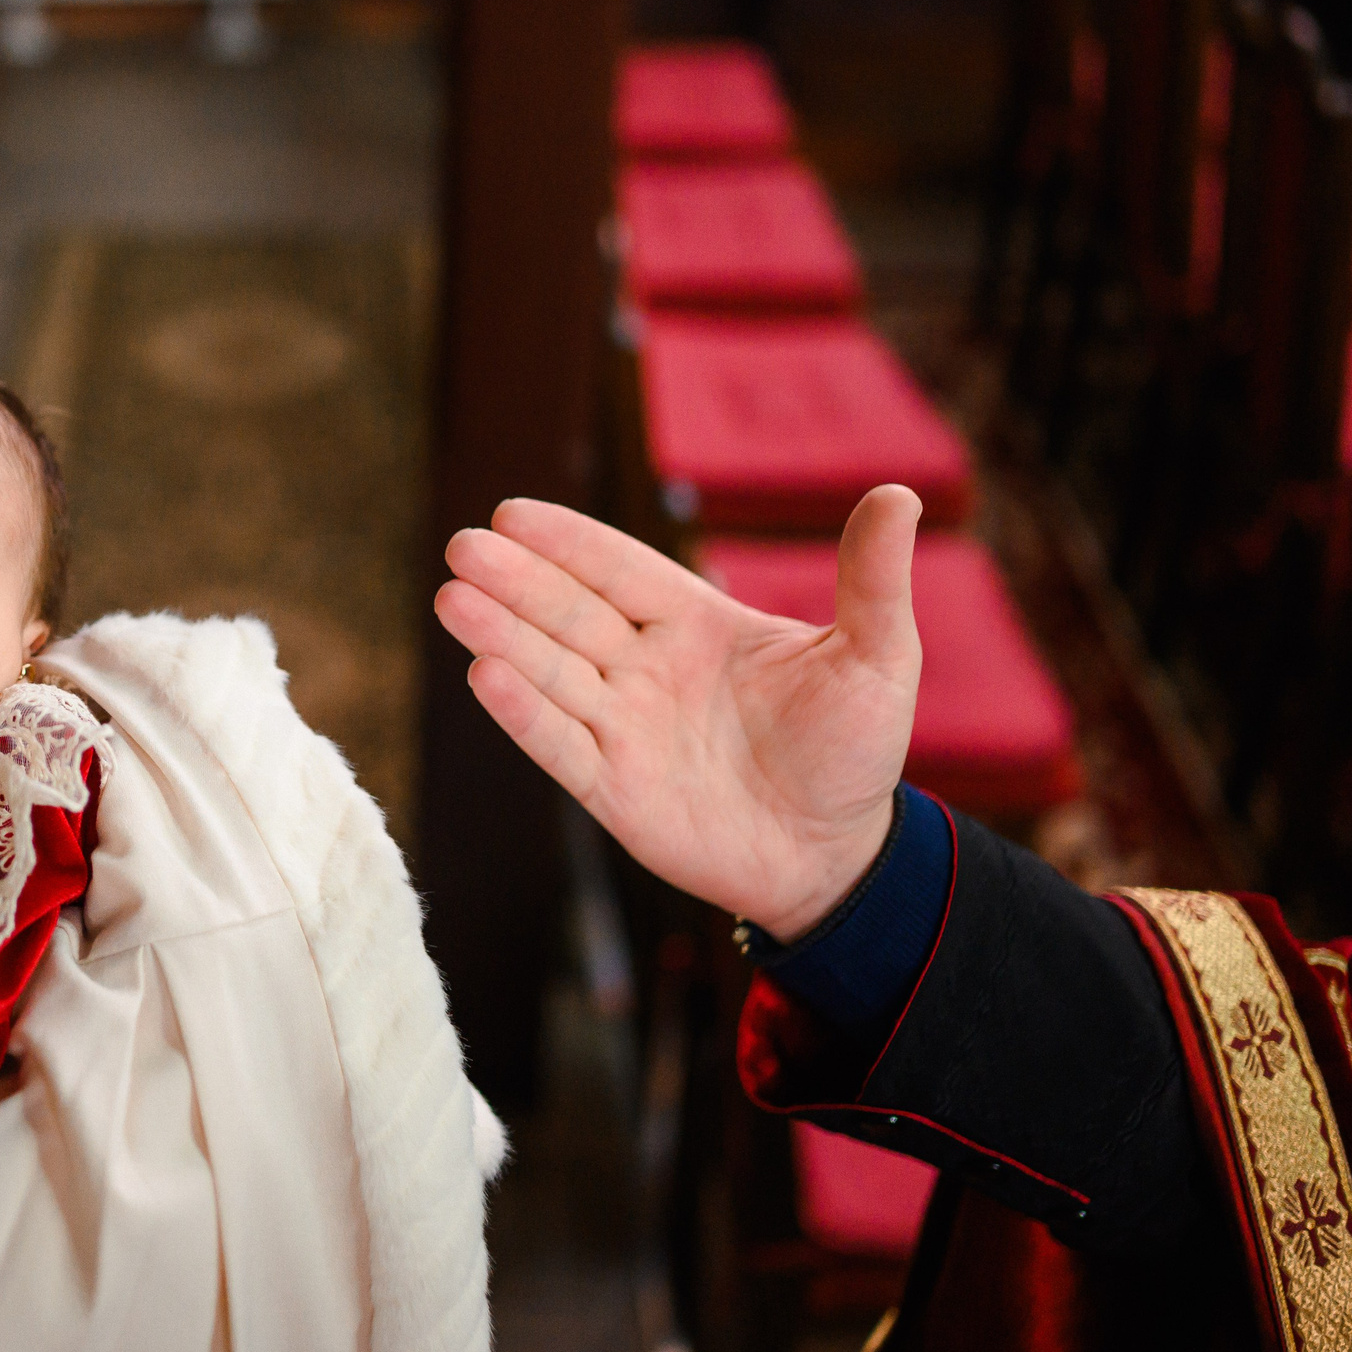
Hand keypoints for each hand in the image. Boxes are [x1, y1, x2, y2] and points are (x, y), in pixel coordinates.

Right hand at [434, 485, 922, 939]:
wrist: (840, 859)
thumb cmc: (855, 753)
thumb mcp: (877, 659)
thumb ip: (872, 581)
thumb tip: (900, 492)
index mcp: (698, 627)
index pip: (622, 570)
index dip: (570, 543)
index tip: (513, 511)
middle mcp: (648, 670)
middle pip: (570, 614)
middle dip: (517, 580)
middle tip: (463, 545)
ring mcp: (625, 729)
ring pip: (552, 672)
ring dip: (502, 636)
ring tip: (452, 598)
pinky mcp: (614, 791)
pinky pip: (560, 745)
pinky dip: (523, 713)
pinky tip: (483, 676)